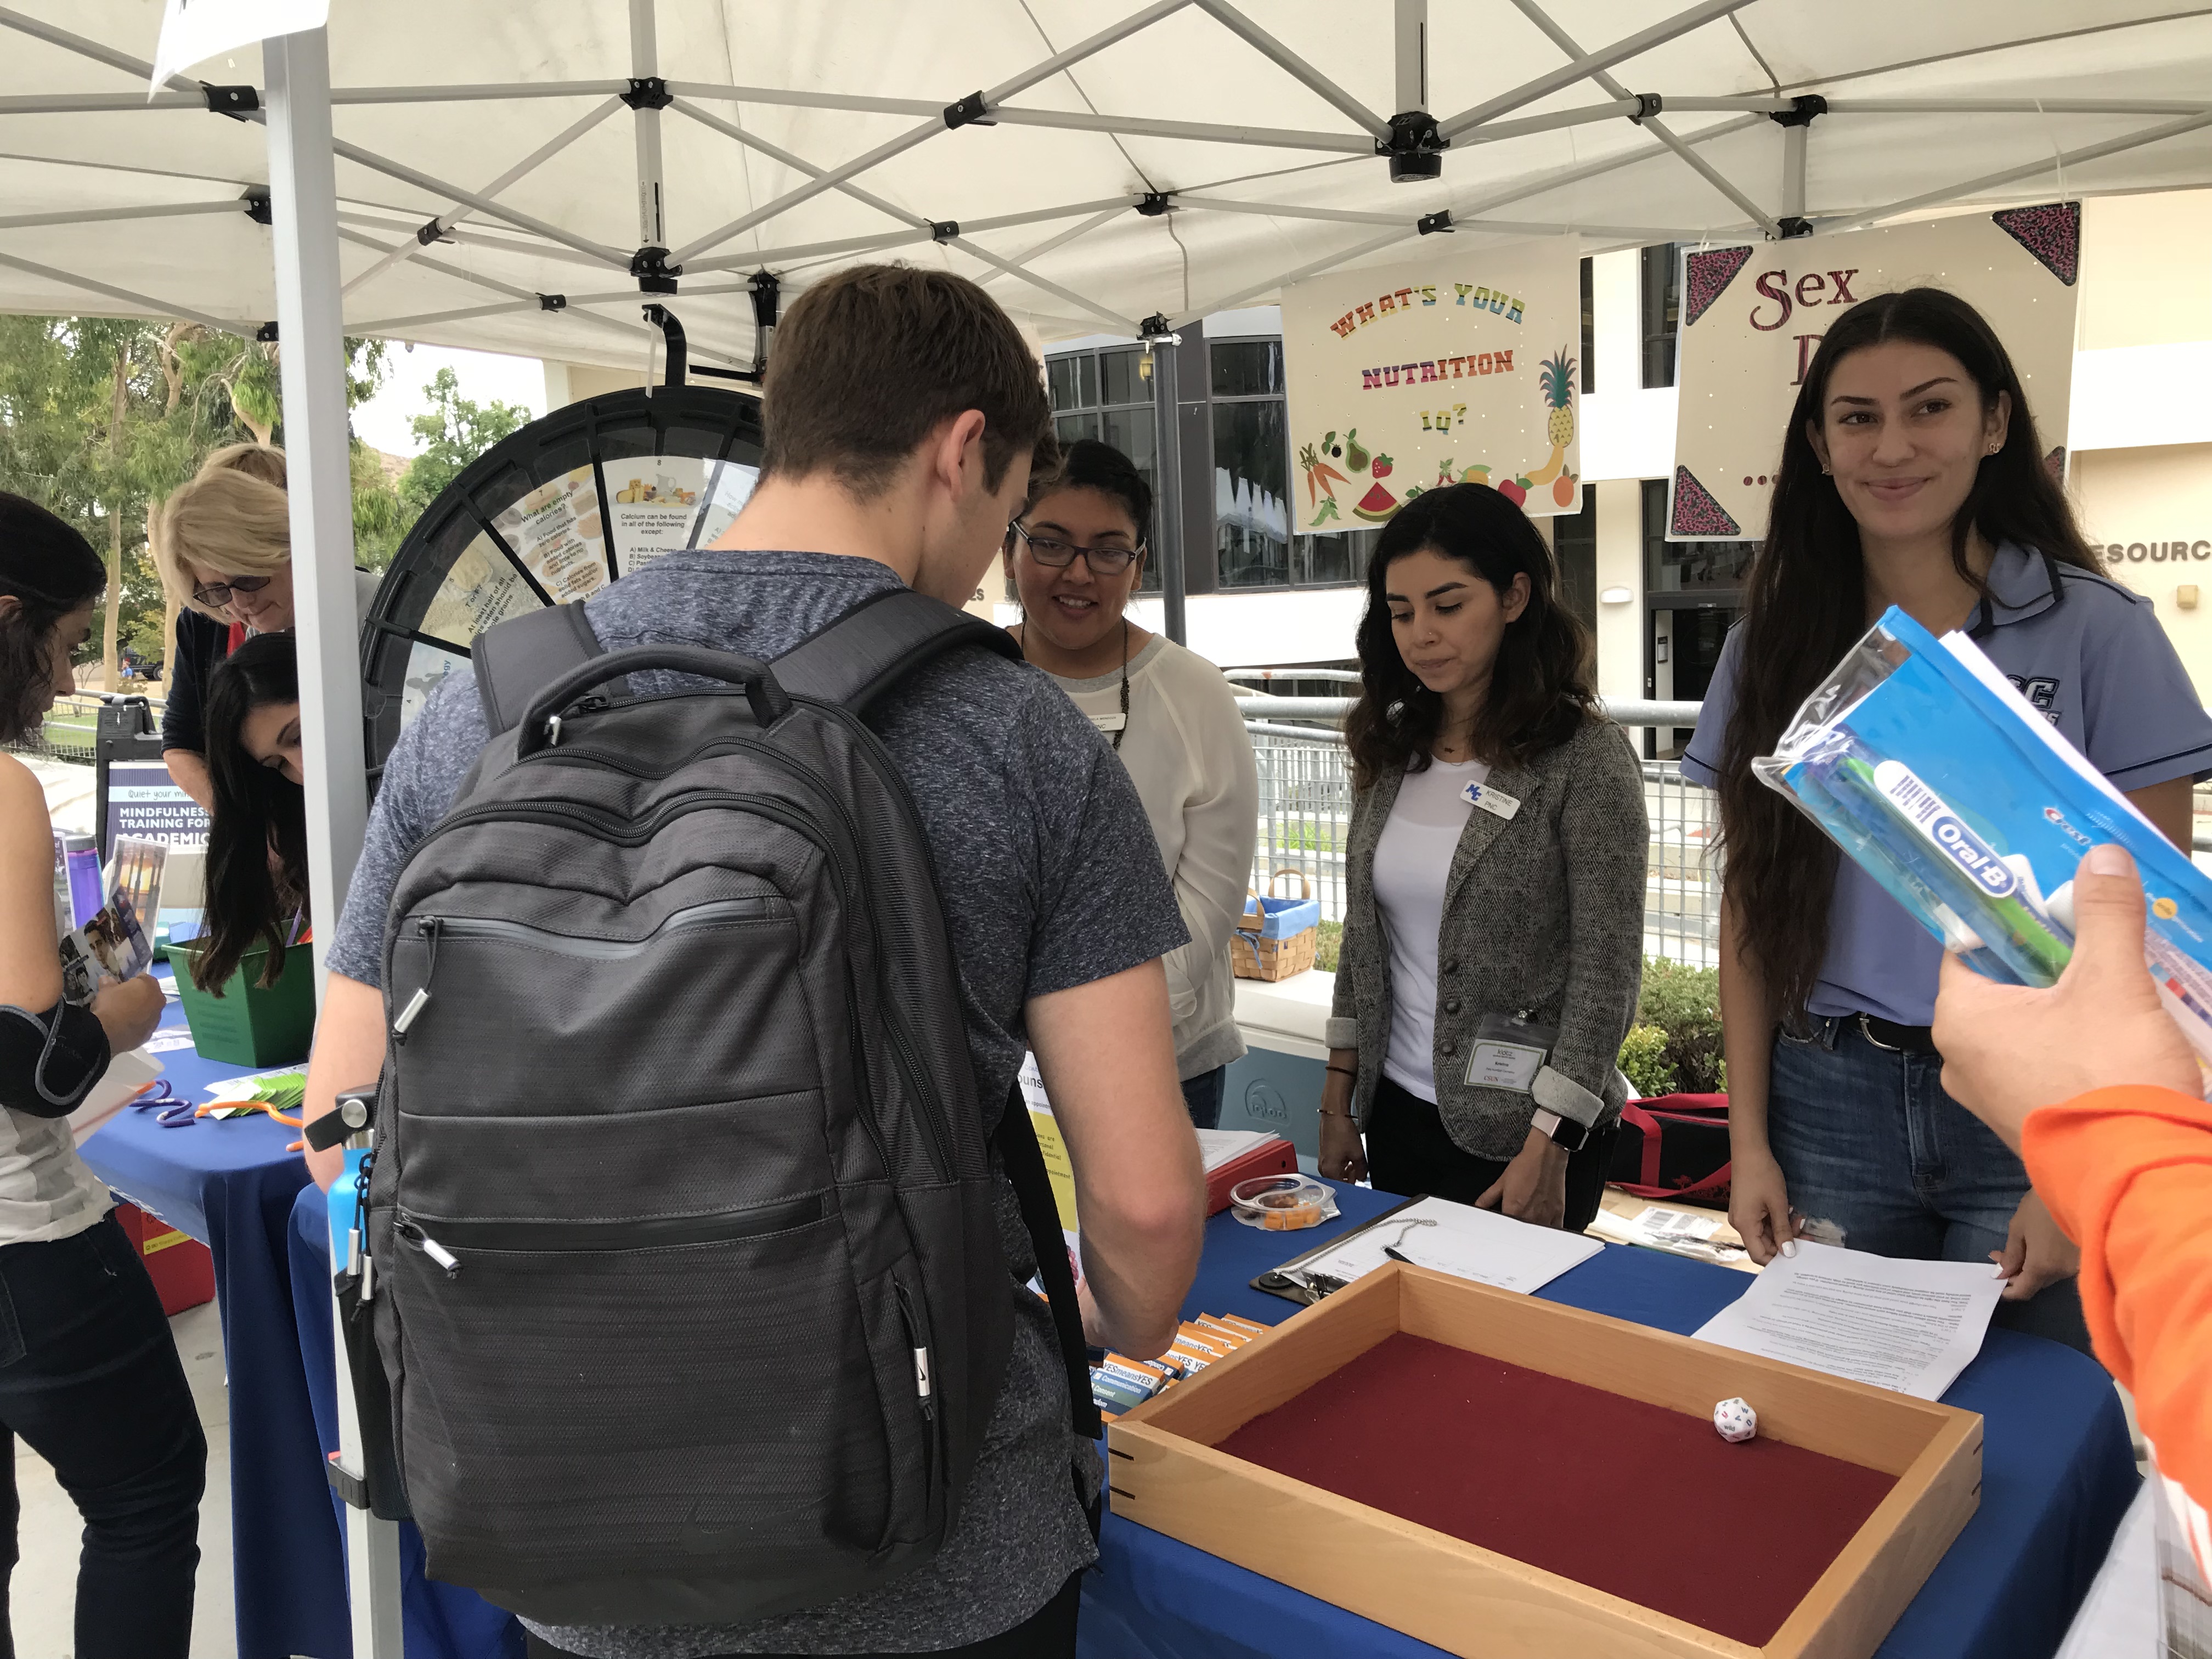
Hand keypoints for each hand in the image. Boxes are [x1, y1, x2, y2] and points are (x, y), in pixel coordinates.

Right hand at [90, 974, 163, 1054]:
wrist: (109, 1033)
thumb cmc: (111, 1005)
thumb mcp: (106, 990)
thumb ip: (108, 983)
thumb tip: (106, 979)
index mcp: (151, 987)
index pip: (145, 979)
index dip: (134, 981)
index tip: (124, 985)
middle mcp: (159, 1002)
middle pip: (149, 996)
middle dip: (138, 997)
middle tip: (123, 1000)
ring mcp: (156, 1020)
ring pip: (148, 1012)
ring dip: (139, 1012)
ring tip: (122, 1015)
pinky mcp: (149, 1034)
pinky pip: (143, 1026)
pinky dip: (136, 1025)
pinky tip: (124, 1027)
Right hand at [1318, 1110, 1365, 1183]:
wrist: (1334, 1115)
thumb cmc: (1341, 1131)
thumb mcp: (1358, 1154)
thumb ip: (1362, 1170)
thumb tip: (1363, 1176)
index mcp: (1330, 1171)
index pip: (1344, 1186)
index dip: (1355, 1183)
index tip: (1361, 1177)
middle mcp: (1323, 1168)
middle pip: (1339, 1180)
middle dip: (1351, 1177)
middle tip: (1360, 1169)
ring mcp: (1322, 1161)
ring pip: (1336, 1172)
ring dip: (1346, 1170)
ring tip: (1354, 1160)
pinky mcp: (1323, 1153)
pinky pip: (1333, 1164)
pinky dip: (1341, 1163)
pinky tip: (1348, 1155)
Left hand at [1476, 1128, 1568, 1227]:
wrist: (1546, 1155)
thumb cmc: (1527, 1165)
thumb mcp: (1501, 1181)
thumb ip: (1487, 1198)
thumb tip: (1479, 1206)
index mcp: (1513, 1209)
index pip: (1504, 1230)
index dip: (1501, 1230)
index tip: (1500, 1227)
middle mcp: (1530, 1216)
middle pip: (1520, 1235)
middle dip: (1515, 1232)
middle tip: (1514, 1222)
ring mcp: (1545, 1217)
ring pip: (1535, 1236)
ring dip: (1529, 1233)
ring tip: (1527, 1222)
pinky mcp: (1558, 1214)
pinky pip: (1552, 1231)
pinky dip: (1545, 1231)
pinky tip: (1541, 1225)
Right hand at [1729, 1141, 1798, 1264]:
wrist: (1749, 1151)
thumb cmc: (1762, 1174)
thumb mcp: (1778, 1204)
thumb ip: (1783, 1231)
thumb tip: (1788, 1253)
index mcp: (1745, 1225)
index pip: (1759, 1255)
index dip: (1778, 1260)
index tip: (1798, 1256)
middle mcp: (1740, 1224)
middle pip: (1763, 1245)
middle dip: (1784, 1243)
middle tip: (1806, 1236)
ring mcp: (1742, 1216)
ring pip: (1764, 1234)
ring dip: (1782, 1231)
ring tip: (1798, 1220)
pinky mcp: (1746, 1209)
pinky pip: (1762, 1224)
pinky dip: (1776, 1222)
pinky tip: (1788, 1214)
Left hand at [1934, 843, 2201, 1153]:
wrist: (2137, 1176)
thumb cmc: (2108, 1074)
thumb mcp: (2112, 981)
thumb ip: (2104, 915)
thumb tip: (2101, 856)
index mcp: (1959, 1019)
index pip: (1968, 948)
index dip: (2006, 918)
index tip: (2043, 895)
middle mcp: (1961, 1059)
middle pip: (2002, 986)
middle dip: (2047, 959)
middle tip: (2090, 931)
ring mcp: (1992, 1097)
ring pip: (2027, 1027)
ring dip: (2065, 1001)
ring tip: (2112, 973)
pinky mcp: (2028, 1121)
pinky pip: (2044, 1063)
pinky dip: (2073, 1041)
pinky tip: (2115, 1027)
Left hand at [1991, 1189, 2079, 1300]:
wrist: (2077, 1187)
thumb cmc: (2043, 1205)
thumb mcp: (2019, 1227)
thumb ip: (2011, 1254)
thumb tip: (2002, 1273)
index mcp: (2043, 1267)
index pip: (2024, 1291)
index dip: (2009, 1290)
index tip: (1997, 1281)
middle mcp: (2063, 1272)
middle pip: (2037, 1283)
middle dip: (2018, 1273)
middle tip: (2001, 1254)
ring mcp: (2077, 1265)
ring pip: (2050, 1274)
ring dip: (2033, 1265)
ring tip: (2017, 1245)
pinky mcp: (2086, 1256)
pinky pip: (2062, 1265)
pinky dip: (2049, 1260)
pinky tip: (2038, 1245)